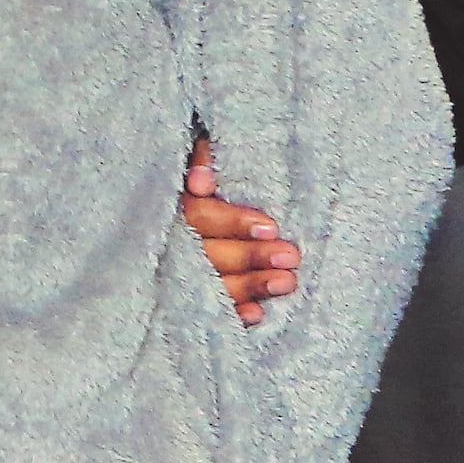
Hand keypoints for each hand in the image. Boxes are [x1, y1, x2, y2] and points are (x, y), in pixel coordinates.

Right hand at [184, 132, 301, 326]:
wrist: (174, 195)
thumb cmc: (200, 169)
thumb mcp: (195, 148)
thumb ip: (201, 155)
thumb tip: (202, 181)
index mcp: (173, 205)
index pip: (199, 217)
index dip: (233, 222)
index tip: (270, 228)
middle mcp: (172, 241)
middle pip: (209, 254)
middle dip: (251, 258)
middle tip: (291, 256)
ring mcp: (178, 270)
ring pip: (212, 284)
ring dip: (251, 286)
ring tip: (287, 282)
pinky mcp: (188, 293)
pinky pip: (209, 308)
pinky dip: (233, 313)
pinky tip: (258, 314)